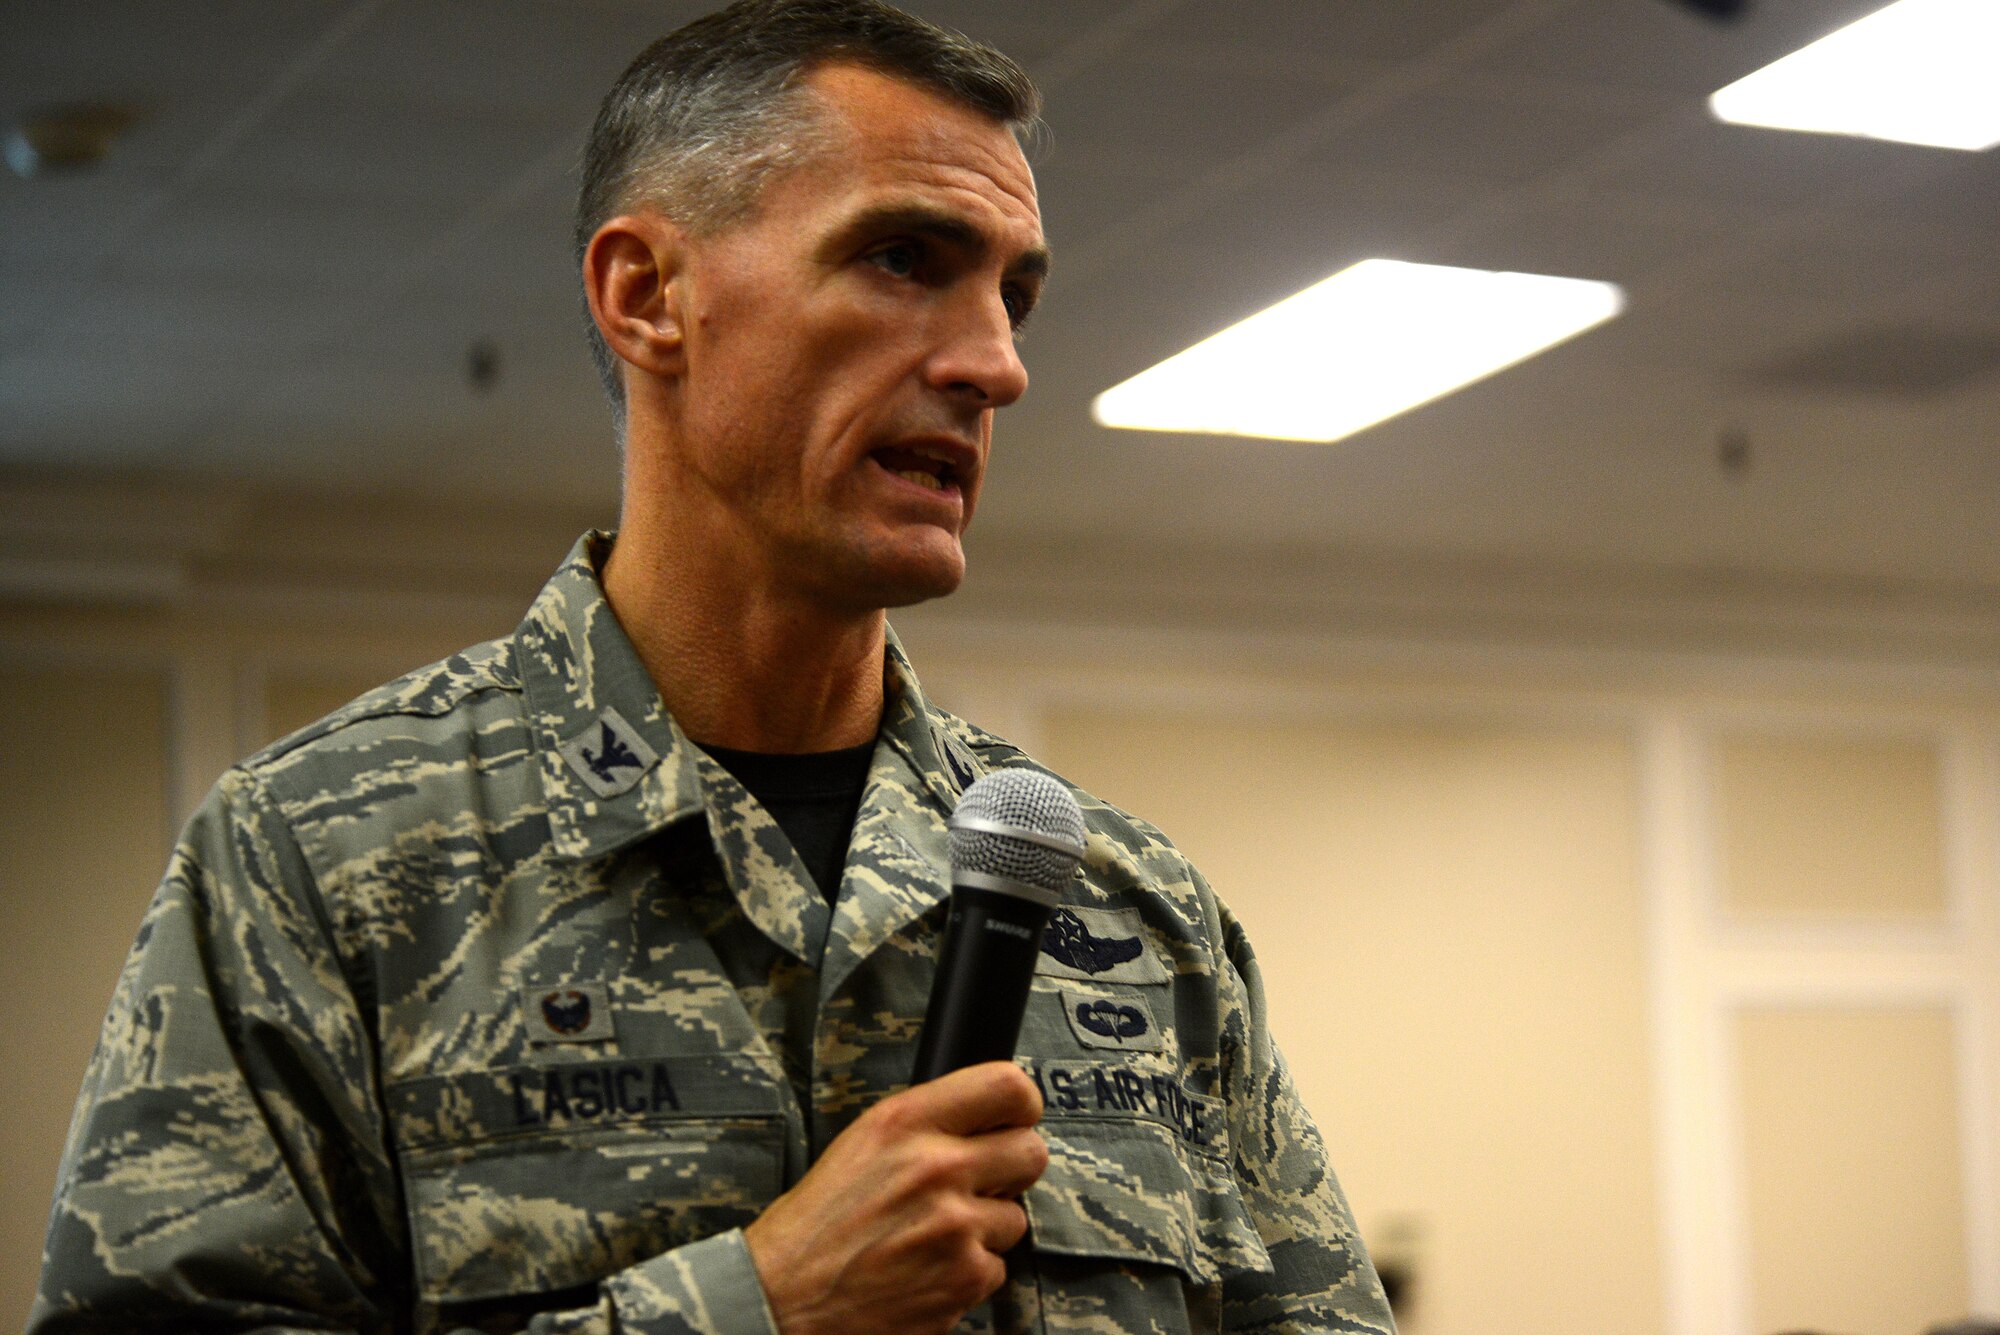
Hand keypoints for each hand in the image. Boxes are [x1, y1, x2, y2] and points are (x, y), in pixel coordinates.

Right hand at [742, 1061, 1048, 1334]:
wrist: (785, 1297)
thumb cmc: (819, 1221)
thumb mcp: (863, 1141)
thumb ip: (927, 1123)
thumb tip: (985, 1118)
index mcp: (907, 1122)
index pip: (1006, 1088)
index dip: (1022, 1105)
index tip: (1017, 1118)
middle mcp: (937, 1167)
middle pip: (1031, 1152)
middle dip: (1011, 1169)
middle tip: (979, 1183)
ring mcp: (956, 1226)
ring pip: (1015, 1217)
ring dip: (984, 1228)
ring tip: (933, 1236)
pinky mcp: (965, 1279)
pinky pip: (996, 1268)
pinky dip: (968, 1272)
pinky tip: (928, 1269)